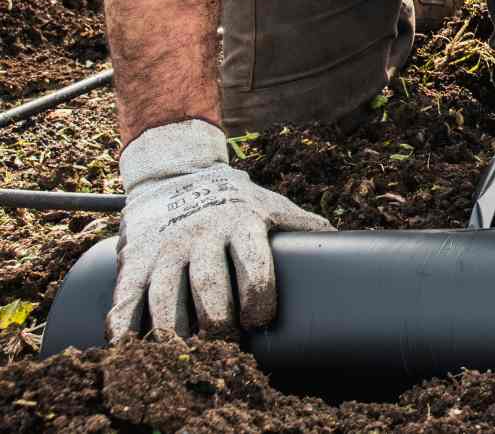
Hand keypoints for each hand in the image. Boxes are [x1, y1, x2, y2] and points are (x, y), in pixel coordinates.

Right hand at [109, 120, 331, 338]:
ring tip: (184, 350)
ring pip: (165, 296)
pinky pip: (126, 297)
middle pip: (208, 283)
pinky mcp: (135, 260)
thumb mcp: (269, 203)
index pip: (253, 260)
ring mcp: (165, 249)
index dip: (258, 293)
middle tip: (224, 339)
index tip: (261, 319)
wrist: (174, 173)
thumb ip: (301, 224)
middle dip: (218, 318)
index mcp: (240, 223)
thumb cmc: (233, 198)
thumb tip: (341, 242)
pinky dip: (124, 325)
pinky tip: (129, 344)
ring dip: (173, 329)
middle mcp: (200, 236)